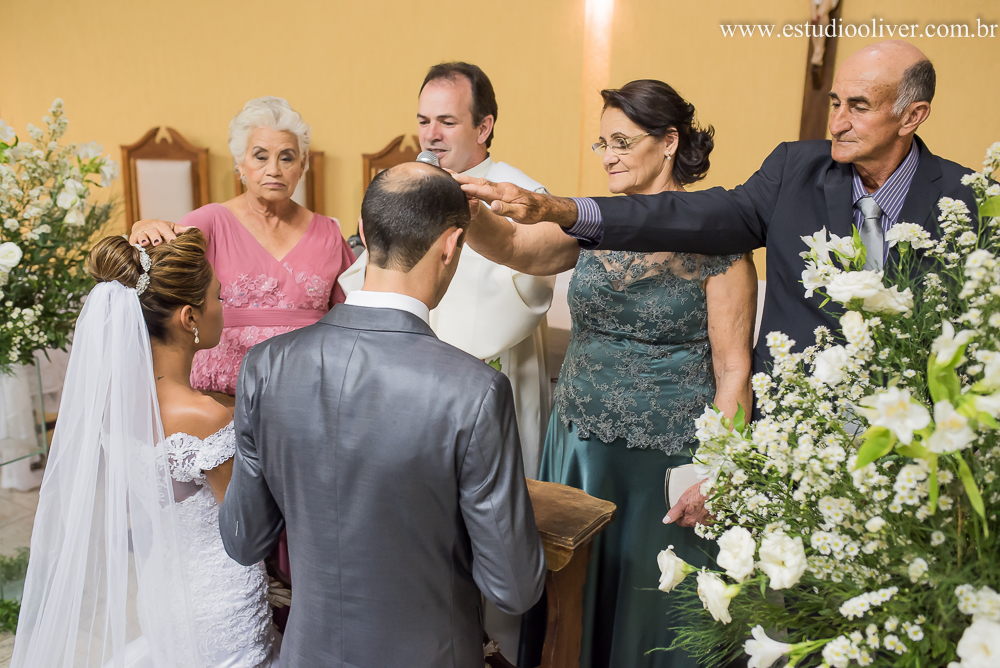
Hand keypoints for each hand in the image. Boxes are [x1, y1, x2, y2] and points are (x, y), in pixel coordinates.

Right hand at [129, 219, 188, 246]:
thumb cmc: (161, 228)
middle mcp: (151, 228)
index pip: (166, 230)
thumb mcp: (171, 227)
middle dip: (155, 236)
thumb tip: (195, 229)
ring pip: (141, 236)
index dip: (169, 235)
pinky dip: (132, 245)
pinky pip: (131, 241)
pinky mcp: (132, 238)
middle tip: (158, 242)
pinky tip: (134, 249)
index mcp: (161, 226)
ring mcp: (141, 233)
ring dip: (143, 239)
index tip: (173, 241)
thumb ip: (182, 229)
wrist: (143, 225)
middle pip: (153, 232)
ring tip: (145, 244)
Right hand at [455, 175, 577, 226]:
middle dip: (464, 179)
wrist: (545, 206)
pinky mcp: (502, 190)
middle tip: (448, 175)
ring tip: (452, 177)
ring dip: (467, 179)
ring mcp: (502, 188)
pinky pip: (485, 185)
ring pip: (481, 182)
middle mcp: (502, 188)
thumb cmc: (534, 212)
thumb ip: (507, 209)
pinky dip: (474, 183)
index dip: (471, 188)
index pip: (485, 190)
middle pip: (480, 182)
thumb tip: (493, 206)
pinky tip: (467, 184)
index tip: (457, 185)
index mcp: (506, 194)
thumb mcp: (522, 214)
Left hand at [663, 481, 713, 526]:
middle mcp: (700, 524)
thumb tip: (666, 521)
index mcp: (690, 520)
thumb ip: (675, 512)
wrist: (717, 490)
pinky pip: (710, 517)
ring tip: (701, 502)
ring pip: (700, 519)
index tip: (681, 509)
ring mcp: (710, 522)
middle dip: (690, 514)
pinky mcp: (717, 518)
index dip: (679, 515)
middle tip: (692, 503)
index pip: (680, 522)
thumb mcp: (683, 501)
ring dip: (700, 513)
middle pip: (691, 521)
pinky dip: (709, 512)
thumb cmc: (700, 493)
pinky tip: (709, 504)